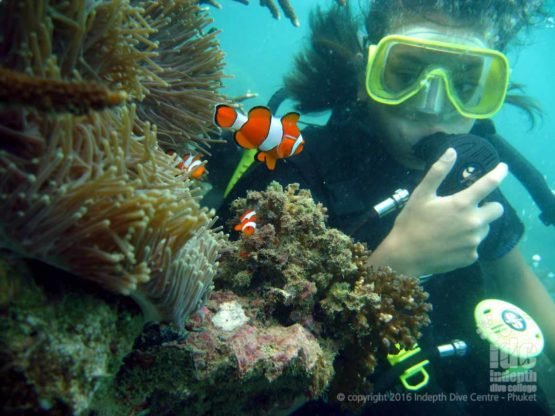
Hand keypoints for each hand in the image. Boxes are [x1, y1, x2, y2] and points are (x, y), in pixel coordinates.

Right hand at [369, 148, 507, 275]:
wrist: (405, 256)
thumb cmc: (411, 223)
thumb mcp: (421, 195)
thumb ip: (438, 172)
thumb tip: (452, 151)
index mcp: (462, 204)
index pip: (489, 184)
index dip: (499, 173)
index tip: (504, 168)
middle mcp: (473, 223)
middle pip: (497, 209)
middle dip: (488, 206)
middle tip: (470, 207)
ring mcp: (473, 242)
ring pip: (485, 228)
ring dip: (476, 224)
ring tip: (454, 227)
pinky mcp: (470, 257)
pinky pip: (474, 246)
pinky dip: (466, 242)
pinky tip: (450, 243)